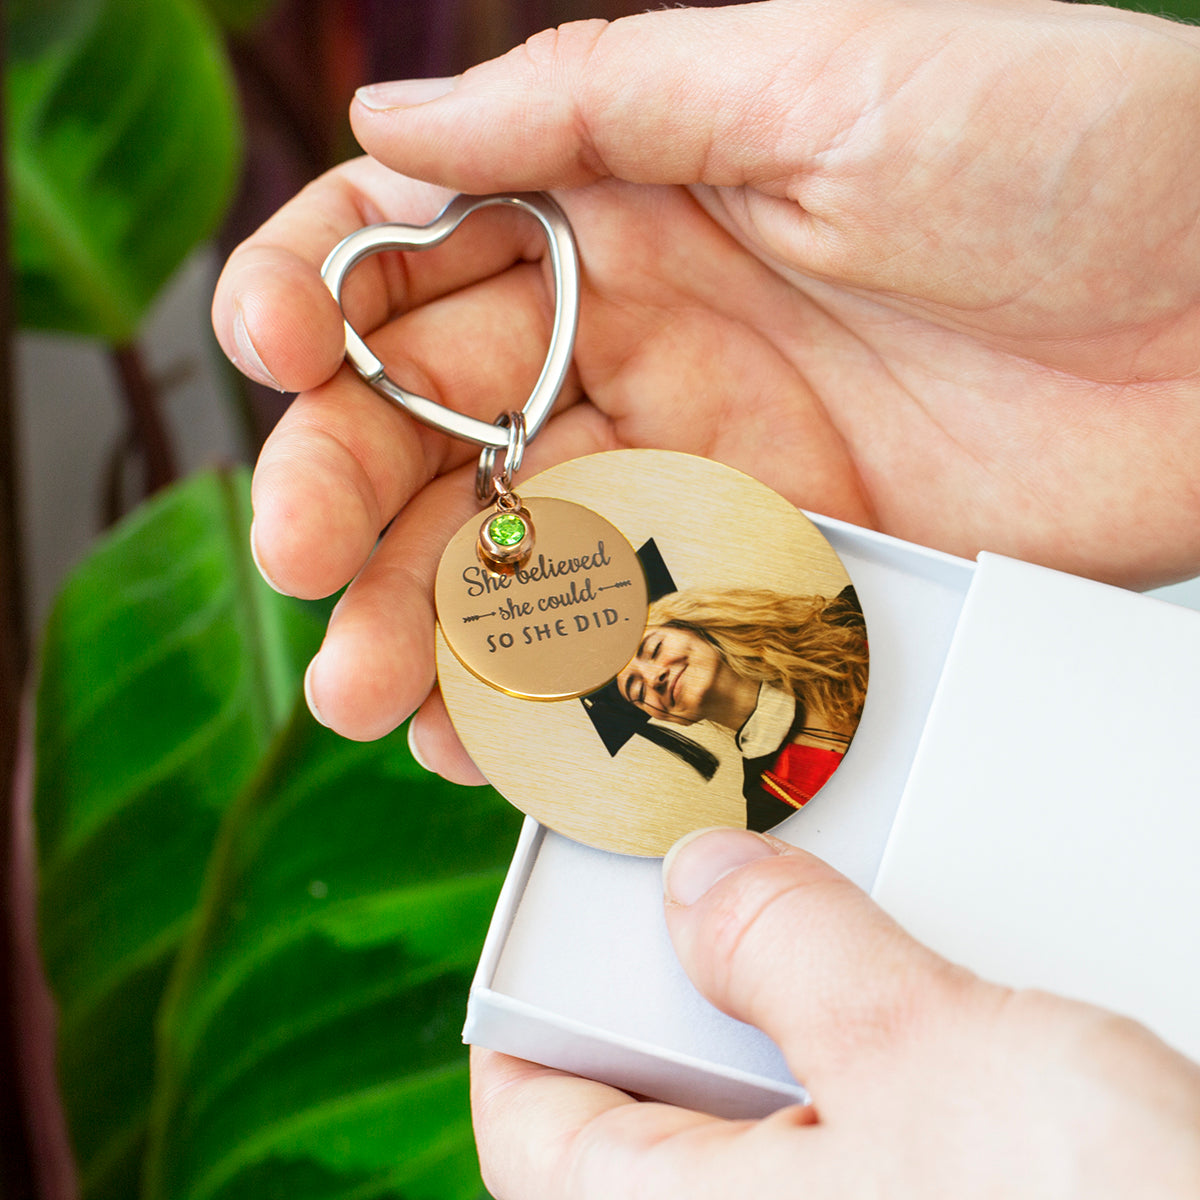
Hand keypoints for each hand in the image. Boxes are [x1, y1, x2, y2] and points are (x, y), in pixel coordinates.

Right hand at [213, 0, 1199, 754]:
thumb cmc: (1063, 146)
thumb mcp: (818, 77)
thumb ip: (596, 102)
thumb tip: (386, 119)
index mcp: (629, 206)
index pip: (421, 252)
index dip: (320, 296)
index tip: (263, 347)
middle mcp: (644, 342)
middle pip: (440, 426)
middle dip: (349, 492)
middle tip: (299, 564)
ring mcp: (703, 467)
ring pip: (515, 554)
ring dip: (427, 623)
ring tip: (365, 693)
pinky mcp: (770, 569)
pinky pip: (627, 634)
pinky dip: (549, 688)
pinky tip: (482, 732)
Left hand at [472, 829, 1199, 1198]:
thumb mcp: (918, 1052)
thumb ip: (786, 948)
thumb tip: (701, 883)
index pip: (535, 1137)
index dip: (521, 1032)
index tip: (531, 950)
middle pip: (648, 1123)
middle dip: (676, 1007)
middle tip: (705, 910)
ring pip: (754, 1135)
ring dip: (780, 1034)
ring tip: (823, 951)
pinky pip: (843, 1156)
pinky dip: (849, 1078)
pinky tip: (909, 1028)